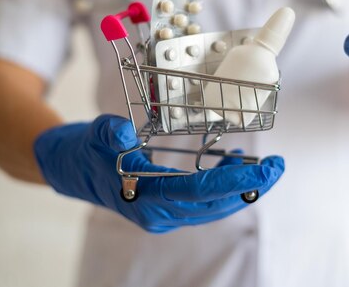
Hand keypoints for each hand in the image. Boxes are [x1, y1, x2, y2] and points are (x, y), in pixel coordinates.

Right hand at [34, 114, 284, 232]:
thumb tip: (125, 133)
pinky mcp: (167, 208)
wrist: (70, 169)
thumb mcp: (92, 135)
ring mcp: (164, 215)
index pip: (198, 192)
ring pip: (213, 207)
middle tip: (278, 166)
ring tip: (265, 167)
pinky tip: (232, 161)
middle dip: (249, 186)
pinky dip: (223, 185)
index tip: (263, 170)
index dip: (233, 181)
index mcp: (144, 199)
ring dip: (241, 188)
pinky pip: (203, 202)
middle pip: (214, 204)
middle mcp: (159, 214)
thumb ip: (108, 133)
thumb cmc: (84, 151)